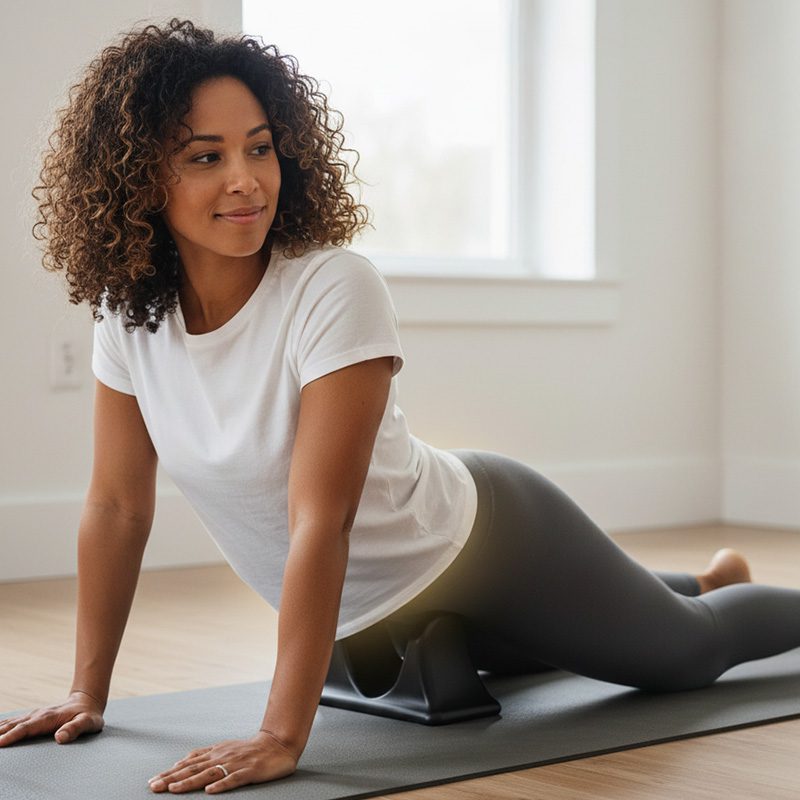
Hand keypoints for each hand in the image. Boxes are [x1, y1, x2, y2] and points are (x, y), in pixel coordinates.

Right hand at [0, 691, 104, 746]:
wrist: (88, 700)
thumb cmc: (88, 714)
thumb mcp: (88, 722)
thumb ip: (75, 729)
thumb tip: (60, 737)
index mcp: (49, 718)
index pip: (27, 728)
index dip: (13, 735)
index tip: (0, 743)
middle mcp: (38, 715)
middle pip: (14, 725)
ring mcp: (35, 714)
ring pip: (12, 722)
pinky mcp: (34, 717)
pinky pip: (15, 721)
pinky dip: (3, 725)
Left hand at [148, 730, 297, 793]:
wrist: (278, 744)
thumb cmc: (250, 749)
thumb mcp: (225, 748)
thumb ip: (206, 755)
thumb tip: (182, 762)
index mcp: (216, 752)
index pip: (189, 763)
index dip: (170, 772)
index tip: (153, 781)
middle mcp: (222, 756)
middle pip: (193, 768)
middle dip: (172, 778)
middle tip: (154, 787)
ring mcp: (235, 764)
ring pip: (208, 774)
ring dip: (190, 781)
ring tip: (174, 789)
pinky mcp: (249, 771)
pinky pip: (234, 779)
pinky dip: (221, 785)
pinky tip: (210, 791)